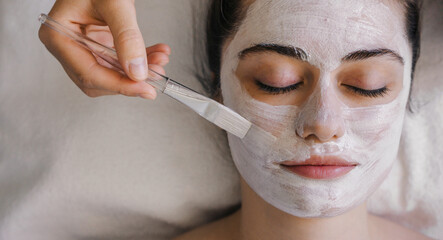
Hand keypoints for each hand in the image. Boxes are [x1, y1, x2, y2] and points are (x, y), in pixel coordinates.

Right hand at [39, 0, 169, 98]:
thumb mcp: (114, 4)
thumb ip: (126, 37)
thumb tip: (137, 71)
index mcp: (58, 36)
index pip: (89, 73)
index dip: (119, 85)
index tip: (145, 88)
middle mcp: (67, 45)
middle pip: (99, 80)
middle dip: (130, 80)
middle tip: (156, 76)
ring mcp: (82, 47)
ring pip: (112, 74)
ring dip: (139, 72)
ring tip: (160, 60)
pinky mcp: (98, 45)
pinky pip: (119, 63)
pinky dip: (139, 61)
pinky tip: (156, 54)